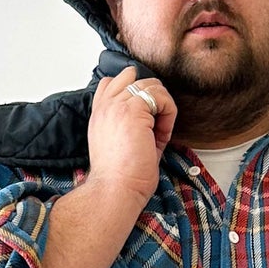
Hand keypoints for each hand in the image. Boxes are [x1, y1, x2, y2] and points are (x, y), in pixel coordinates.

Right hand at [85, 65, 176, 207]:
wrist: (115, 190)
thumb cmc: (121, 177)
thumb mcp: (121, 145)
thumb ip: (132, 124)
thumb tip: (155, 118)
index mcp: (99, 114)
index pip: (112, 82)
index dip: (134, 92)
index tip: (144, 119)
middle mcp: (105, 105)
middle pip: (133, 77)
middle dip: (151, 98)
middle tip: (154, 126)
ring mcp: (118, 105)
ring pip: (151, 85)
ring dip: (162, 106)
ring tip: (159, 132)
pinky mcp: (133, 110)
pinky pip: (162, 97)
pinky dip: (169, 114)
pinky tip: (162, 134)